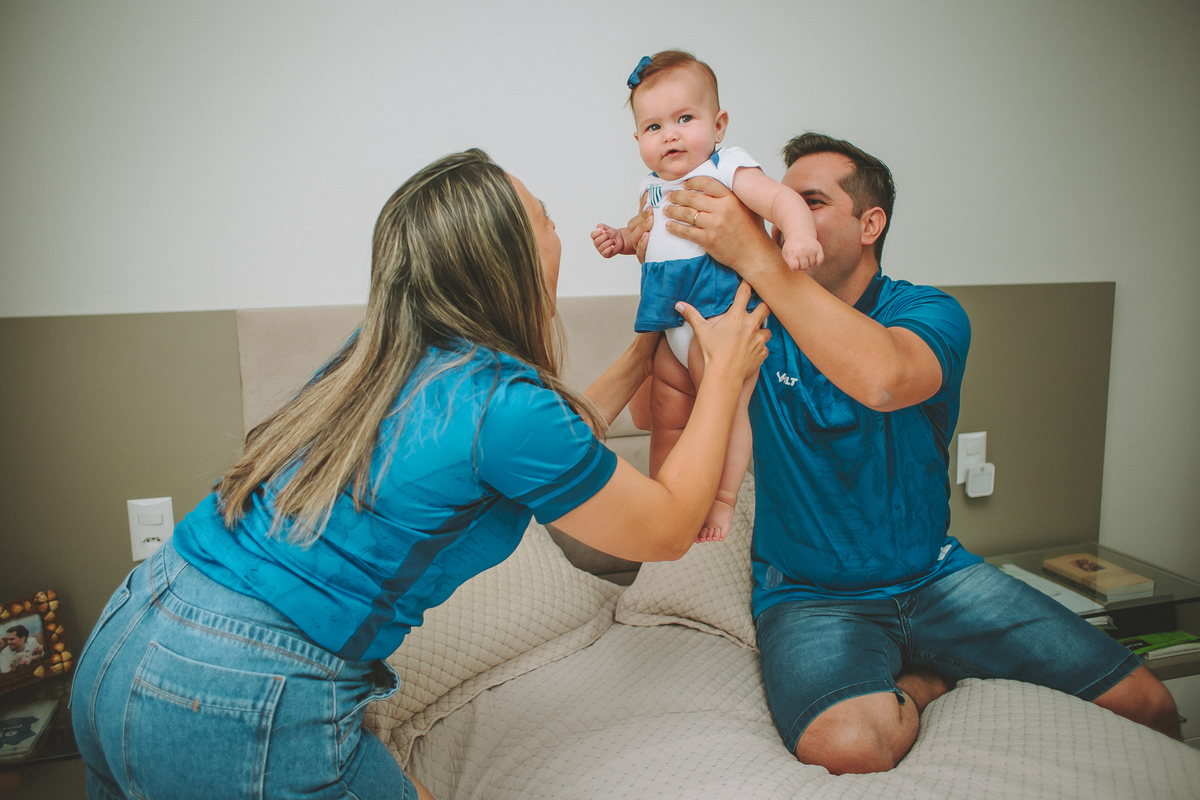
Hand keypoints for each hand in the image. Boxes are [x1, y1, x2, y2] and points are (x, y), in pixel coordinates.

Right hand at [591, 224, 627, 258]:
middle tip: (609, 236)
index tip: (604, 231)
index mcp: (595, 237)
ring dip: (610, 242)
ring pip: (602, 246)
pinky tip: (613, 246)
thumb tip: (598, 229)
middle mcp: (597, 244)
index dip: (598, 232)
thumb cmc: (612, 234)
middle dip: (605, 237)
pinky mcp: (605, 254)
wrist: (620, 239)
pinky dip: (610, 248)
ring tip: (613, 241)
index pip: (593, 235)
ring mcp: (600, 250)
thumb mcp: (607, 228)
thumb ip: (601, 226)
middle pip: (597, 241)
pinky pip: (605, 252)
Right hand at [627, 197, 652, 263]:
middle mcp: (635, 240)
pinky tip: (648, 237)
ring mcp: (639, 249)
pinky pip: (640, 253)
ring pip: (635, 240)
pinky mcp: (645, 258)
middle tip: (652, 215)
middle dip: (642, 221)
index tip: (651, 208)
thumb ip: (646, 207)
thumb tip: (648, 192)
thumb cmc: (654, 236)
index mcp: (636, 230)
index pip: (634, 222)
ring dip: (642, 230)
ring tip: (650, 223)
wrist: (661, 254)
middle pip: (633, 230)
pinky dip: (643, 244)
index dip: (642, 215)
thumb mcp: (649, 221)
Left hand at [662, 177, 776, 276]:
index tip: (685, 184)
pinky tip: (669, 226)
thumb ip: (734, 196)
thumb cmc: (753, 232)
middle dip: (678, 196)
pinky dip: (675, 228)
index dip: (693, 182)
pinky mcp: (708, 240)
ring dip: (673, 211)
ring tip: (666, 210)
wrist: (754, 254)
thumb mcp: (748, 207)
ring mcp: (714, 225)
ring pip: (687, 214)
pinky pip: (686, 232)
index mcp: (731, 199)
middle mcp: (722, 209)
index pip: (707, 183)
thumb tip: (717, 188)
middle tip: (670, 196)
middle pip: (693, 197)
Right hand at [675, 281, 770, 381]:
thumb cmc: (712, 352)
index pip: (746, 292)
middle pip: (765, 307)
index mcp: (737, 316)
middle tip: (758, 308)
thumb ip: (692, 315)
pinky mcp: (763, 352)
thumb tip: (679, 305)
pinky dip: (760, 347)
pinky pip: (765, 347)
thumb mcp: (701, 332)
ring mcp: (759, 339)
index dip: (748, 285)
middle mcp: (751, 325)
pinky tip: (751, 349)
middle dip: (763, 306)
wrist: (724, 375)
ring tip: (754, 333)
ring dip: (762, 330)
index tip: (749, 282)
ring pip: (767, 329)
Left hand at [782, 234, 823, 271]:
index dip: (794, 268)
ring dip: (809, 263)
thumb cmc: (792, 247)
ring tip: (805, 257)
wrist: (799, 233)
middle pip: (804, 267)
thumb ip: (789, 263)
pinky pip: (820, 261)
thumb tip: (796, 269)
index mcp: (792, 253)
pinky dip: (817, 262)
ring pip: (812, 265)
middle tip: (800, 260)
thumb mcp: (786, 254)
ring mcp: (811, 249)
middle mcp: (802, 251)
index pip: (794, 268)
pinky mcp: (818, 248)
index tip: (794, 263)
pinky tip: (812, 258)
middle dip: (802, 266)